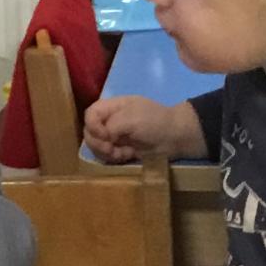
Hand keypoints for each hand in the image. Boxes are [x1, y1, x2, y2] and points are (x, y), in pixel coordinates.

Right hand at [84, 96, 204, 164]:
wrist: (175, 137)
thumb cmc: (155, 122)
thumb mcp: (132, 118)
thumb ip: (112, 125)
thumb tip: (102, 137)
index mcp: (112, 107)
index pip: (90, 114)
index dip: (92, 126)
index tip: (105, 135)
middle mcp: (110, 121)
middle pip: (89, 132)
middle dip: (98, 143)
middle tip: (111, 148)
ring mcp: (115, 136)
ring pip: (96, 147)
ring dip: (106, 152)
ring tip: (122, 153)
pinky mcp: (120, 150)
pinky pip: (106, 156)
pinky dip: (114, 158)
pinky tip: (128, 156)